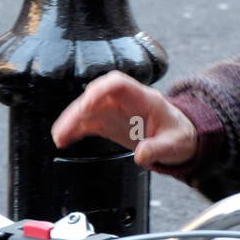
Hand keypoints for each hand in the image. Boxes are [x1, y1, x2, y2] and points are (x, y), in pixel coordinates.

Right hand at [51, 71, 198, 168]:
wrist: (180, 137)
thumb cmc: (179, 136)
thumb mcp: (175, 145)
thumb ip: (158, 149)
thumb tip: (141, 155)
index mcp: (145, 99)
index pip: (119, 83)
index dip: (100, 90)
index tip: (86, 104)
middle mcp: (127, 100)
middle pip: (97, 94)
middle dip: (79, 108)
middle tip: (66, 128)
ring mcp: (116, 110)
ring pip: (88, 107)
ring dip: (72, 119)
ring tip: (59, 136)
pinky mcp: (109, 122)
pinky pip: (88, 122)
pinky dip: (74, 129)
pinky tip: (63, 139)